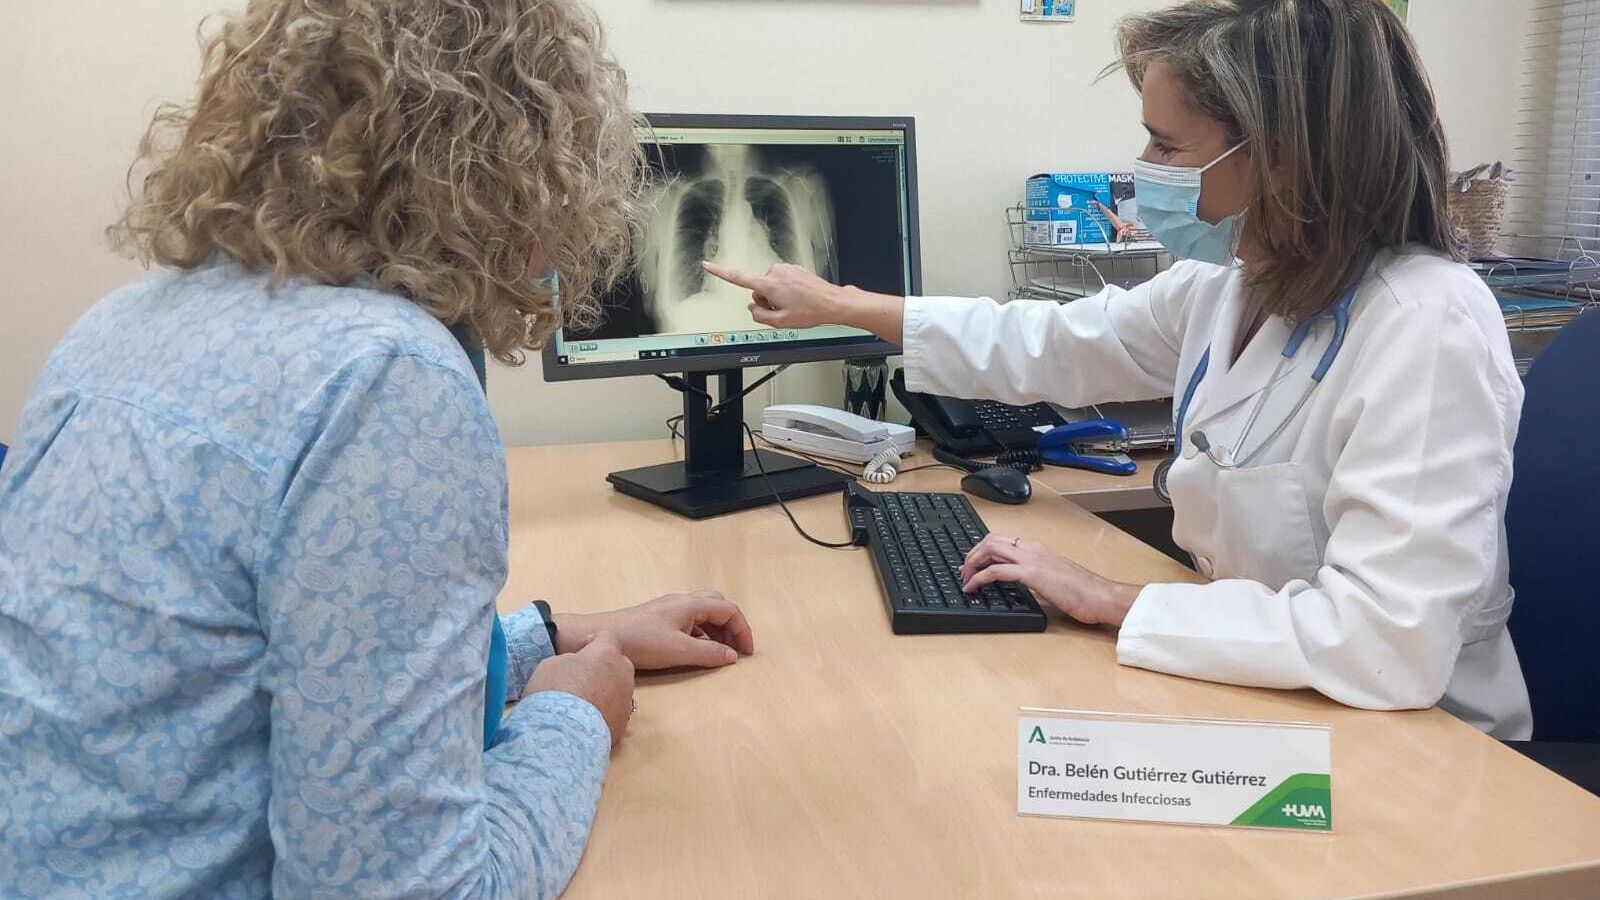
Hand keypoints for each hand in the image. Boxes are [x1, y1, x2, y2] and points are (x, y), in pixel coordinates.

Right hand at [525, 631, 634, 744]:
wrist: (563, 734)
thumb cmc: (555, 692)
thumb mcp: (552, 664)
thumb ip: (570, 659)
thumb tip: (577, 665)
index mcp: (607, 653)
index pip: (607, 637)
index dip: (592, 641)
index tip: (580, 650)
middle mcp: (623, 674)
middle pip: (617, 663)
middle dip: (602, 667)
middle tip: (581, 676)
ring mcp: (626, 700)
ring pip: (618, 688)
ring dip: (605, 690)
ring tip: (582, 702)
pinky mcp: (623, 724)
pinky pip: (615, 710)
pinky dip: (604, 711)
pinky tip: (585, 720)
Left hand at [554, 591, 754, 670]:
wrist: (604, 636)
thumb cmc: (640, 641)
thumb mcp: (678, 651)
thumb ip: (709, 653)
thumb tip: (732, 656)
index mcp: (690, 604)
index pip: (729, 610)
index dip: (743, 630)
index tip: (746, 652)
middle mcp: (683, 601)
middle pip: (719, 605)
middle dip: (732, 626)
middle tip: (736, 649)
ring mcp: (671, 609)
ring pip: (705, 613)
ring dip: (718, 630)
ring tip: (721, 652)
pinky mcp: (661, 618)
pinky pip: (692, 621)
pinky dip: (703, 633)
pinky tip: (698, 650)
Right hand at [701, 261, 849, 329]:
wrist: (831, 302)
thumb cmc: (810, 311)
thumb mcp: (780, 322)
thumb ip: (760, 316)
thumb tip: (753, 309)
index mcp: (770, 285)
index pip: (739, 279)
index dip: (721, 272)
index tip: (708, 265)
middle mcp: (776, 272)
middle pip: (758, 289)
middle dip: (766, 301)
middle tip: (783, 310)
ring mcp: (785, 269)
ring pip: (770, 286)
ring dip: (777, 296)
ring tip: (793, 304)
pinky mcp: (793, 268)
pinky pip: (781, 281)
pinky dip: (786, 290)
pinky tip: (798, 297)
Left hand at [960, 535, 1141, 626]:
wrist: (1101, 596)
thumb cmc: (1084, 592)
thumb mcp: (1052, 579)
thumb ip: (1034, 576)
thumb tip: (1015, 583)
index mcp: (1037, 548)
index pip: (1001, 540)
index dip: (981, 551)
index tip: (972, 565)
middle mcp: (1032, 548)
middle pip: (990, 540)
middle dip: (972, 554)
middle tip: (964, 571)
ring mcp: (1032, 559)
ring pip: (990, 549)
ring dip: (972, 563)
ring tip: (965, 578)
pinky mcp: (1032, 574)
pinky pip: (996, 571)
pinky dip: (979, 578)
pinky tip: (973, 588)